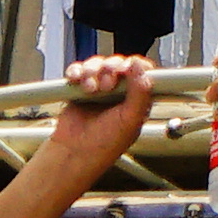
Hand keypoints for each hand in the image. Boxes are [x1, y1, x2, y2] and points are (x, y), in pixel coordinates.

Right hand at [37, 54, 155, 185]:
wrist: (75, 153)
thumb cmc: (104, 146)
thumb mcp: (130, 121)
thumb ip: (140, 93)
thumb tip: (141, 67)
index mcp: (137, 100)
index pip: (142, 72)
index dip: (134, 66)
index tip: (126, 70)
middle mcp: (119, 93)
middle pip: (118, 64)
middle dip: (110, 69)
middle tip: (107, 85)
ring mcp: (100, 89)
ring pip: (98, 64)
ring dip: (92, 71)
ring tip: (90, 88)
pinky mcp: (81, 89)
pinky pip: (79, 70)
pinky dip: (77, 71)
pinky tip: (78, 81)